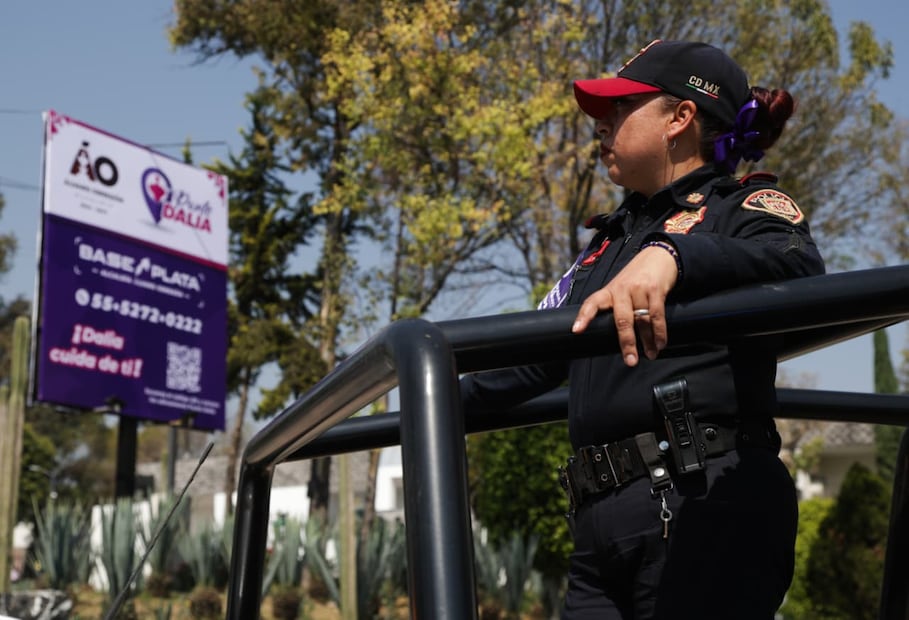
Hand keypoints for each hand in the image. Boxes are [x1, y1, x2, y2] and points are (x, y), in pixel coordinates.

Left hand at [571, 244, 678, 365]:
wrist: (657, 256)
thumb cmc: (636, 279)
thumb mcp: (620, 289)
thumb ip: (616, 308)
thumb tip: (617, 339)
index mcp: (608, 291)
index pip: (592, 303)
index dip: (584, 317)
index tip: (576, 330)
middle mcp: (622, 290)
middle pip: (621, 320)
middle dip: (626, 343)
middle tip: (630, 361)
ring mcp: (639, 289)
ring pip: (642, 320)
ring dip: (648, 341)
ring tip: (650, 355)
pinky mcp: (655, 290)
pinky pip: (657, 315)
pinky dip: (659, 332)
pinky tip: (660, 343)